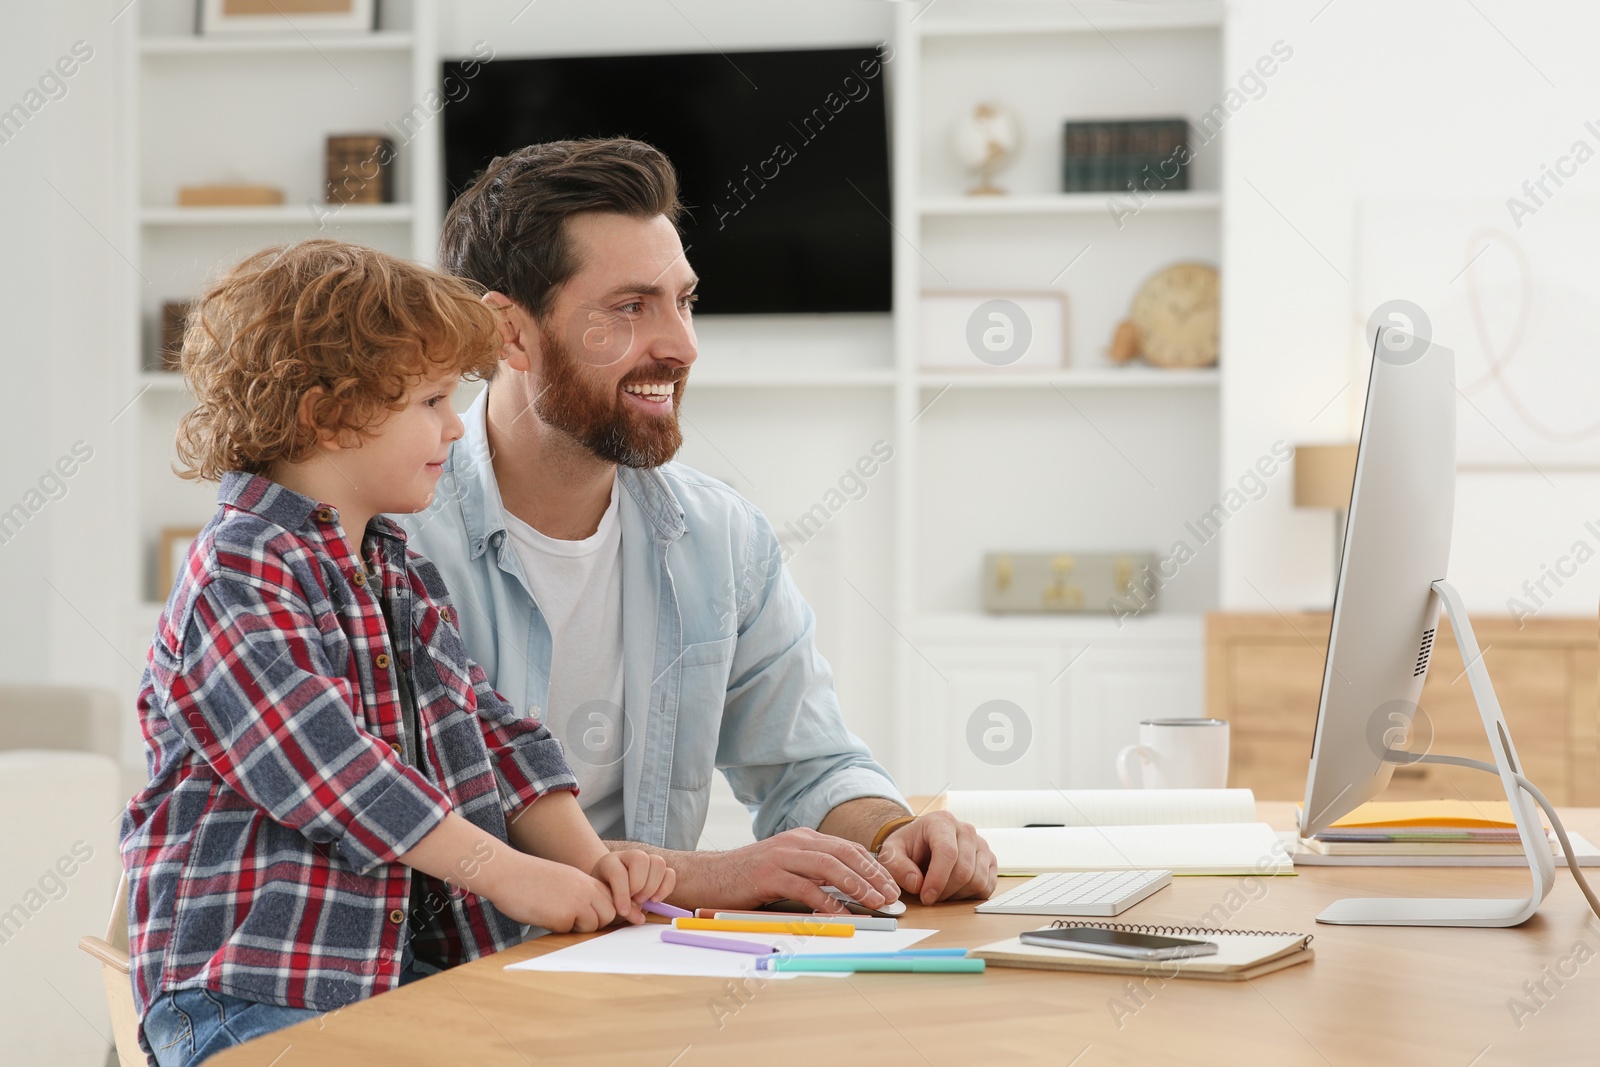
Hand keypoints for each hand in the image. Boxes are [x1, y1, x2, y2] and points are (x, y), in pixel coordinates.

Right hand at [488, 855, 617, 932]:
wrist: (505, 872)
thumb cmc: (527, 877)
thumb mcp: (562, 878)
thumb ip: (579, 891)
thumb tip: (589, 912)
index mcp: (585, 879)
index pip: (611, 898)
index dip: (603, 910)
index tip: (590, 916)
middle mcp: (585, 889)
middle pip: (609, 913)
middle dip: (595, 922)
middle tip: (573, 920)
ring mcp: (576, 902)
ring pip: (594, 925)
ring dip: (578, 927)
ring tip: (556, 916)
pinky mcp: (563, 917)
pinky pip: (569, 931)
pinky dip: (558, 929)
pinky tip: (543, 916)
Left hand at [593, 850, 675, 923]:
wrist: (609, 891)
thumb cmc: (607, 897)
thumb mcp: (608, 903)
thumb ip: (623, 909)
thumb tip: (640, 918)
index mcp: (610, 862)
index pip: (618, 872)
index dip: (622, 893)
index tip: (623, 911)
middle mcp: (629, 856)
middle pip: (641, 859)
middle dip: (640, 884)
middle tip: (636, 900)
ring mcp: (646, 860)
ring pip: (658, 862)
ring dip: (654, 885)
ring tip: (646, 900)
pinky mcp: (658, 870)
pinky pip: (670, 873)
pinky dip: (666, 887)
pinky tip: (656, 900)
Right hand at [705, 828, 900, 913]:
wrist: (710, 876)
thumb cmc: (750, 877)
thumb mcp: (787, 867)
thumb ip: (814, 873)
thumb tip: (850, 891)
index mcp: (804, 838)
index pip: (848, 848)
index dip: (873, 866)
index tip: (891, 885)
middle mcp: (796, 842)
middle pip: (844, 854)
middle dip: (872, 874)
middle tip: (890, 895)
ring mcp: (782, 856)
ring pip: (829, 866)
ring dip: (856, 884)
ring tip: (874, 901)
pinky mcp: (769, 874)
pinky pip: (804, 887)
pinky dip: (826, 900)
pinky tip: (841, 913)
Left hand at [874, 811, 996, 904]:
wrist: (921, 842)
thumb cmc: (908, 847)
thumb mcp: (891, 852)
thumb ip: (897, 866)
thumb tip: (917, 883)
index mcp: (942, 822)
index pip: (947, 852)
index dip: (938, 880)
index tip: (926, 897)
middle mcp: (966, 830)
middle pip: (964, 870)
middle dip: (945, 891)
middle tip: (929, 897)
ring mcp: (981, 845)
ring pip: (977, 880)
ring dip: (957, 895)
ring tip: (940, 891)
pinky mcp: (989, 860)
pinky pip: (987, 886)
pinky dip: (970, 895)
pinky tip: (954, 890)